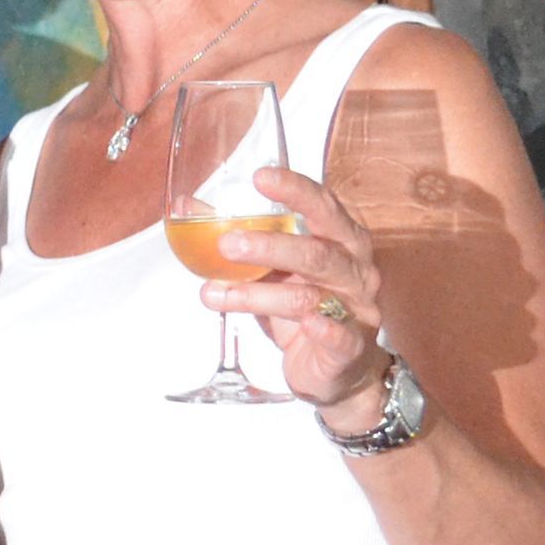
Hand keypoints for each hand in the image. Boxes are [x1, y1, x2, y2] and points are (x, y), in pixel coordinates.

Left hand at [211, 164, 392, 414]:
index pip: (322, 207)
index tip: (261, 177)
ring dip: (256, 294)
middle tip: (227, 242)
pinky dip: (324, 328)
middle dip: (269, 245)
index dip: (295, 190)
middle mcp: (353, 270)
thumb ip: (240, 238)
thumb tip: (188, 207)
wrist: (340, 368)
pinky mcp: (350, 346)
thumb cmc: (305, 306)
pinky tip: (307, 324)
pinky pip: (339, 335)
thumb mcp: (272, 269)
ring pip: (307, 295)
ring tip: (213, 291)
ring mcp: (356, 308)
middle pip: (315, 251)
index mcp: (340, 241)